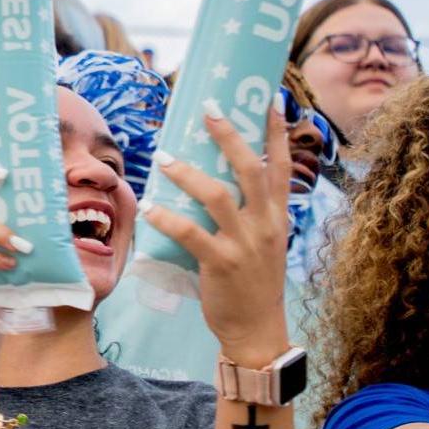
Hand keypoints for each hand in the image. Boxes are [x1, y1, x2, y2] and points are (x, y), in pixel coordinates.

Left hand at [138, 100, 290, 363]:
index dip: (276, 131)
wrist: (257, 329)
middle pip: (249, 168)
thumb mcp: (265, 242)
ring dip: (186, 173)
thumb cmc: (254, 281)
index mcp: (277, 215)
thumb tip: (222, 177)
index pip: (280, 165)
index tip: (269, 99)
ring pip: (217, 195)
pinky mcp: (221, 263)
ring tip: (162, 156)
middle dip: (228, 135)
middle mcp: (265, 224)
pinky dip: (166, 218)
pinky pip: (190, 233)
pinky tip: (148, 207)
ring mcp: (244, 243)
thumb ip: (252, 212)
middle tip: (208, 108)